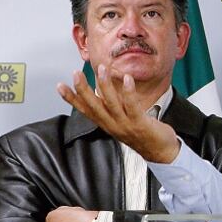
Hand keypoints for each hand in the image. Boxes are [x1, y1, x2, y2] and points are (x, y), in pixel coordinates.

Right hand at [57, 66, 180, 163]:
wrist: (161, 153)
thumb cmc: (143, 134)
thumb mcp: (122, 122)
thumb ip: (112, 109)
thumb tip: (101, 91)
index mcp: (107, 124)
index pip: (86, 110)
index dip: (71, 99)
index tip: (60, 86)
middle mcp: (113, 125)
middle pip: (94, 106)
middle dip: (83, 89)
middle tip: (76, 73)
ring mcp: (126, 125)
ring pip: (111, 103)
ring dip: (105, 85)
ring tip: (101, 68)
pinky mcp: (140, 124)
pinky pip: (132, 106)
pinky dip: (128, 92)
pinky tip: (127, 78)